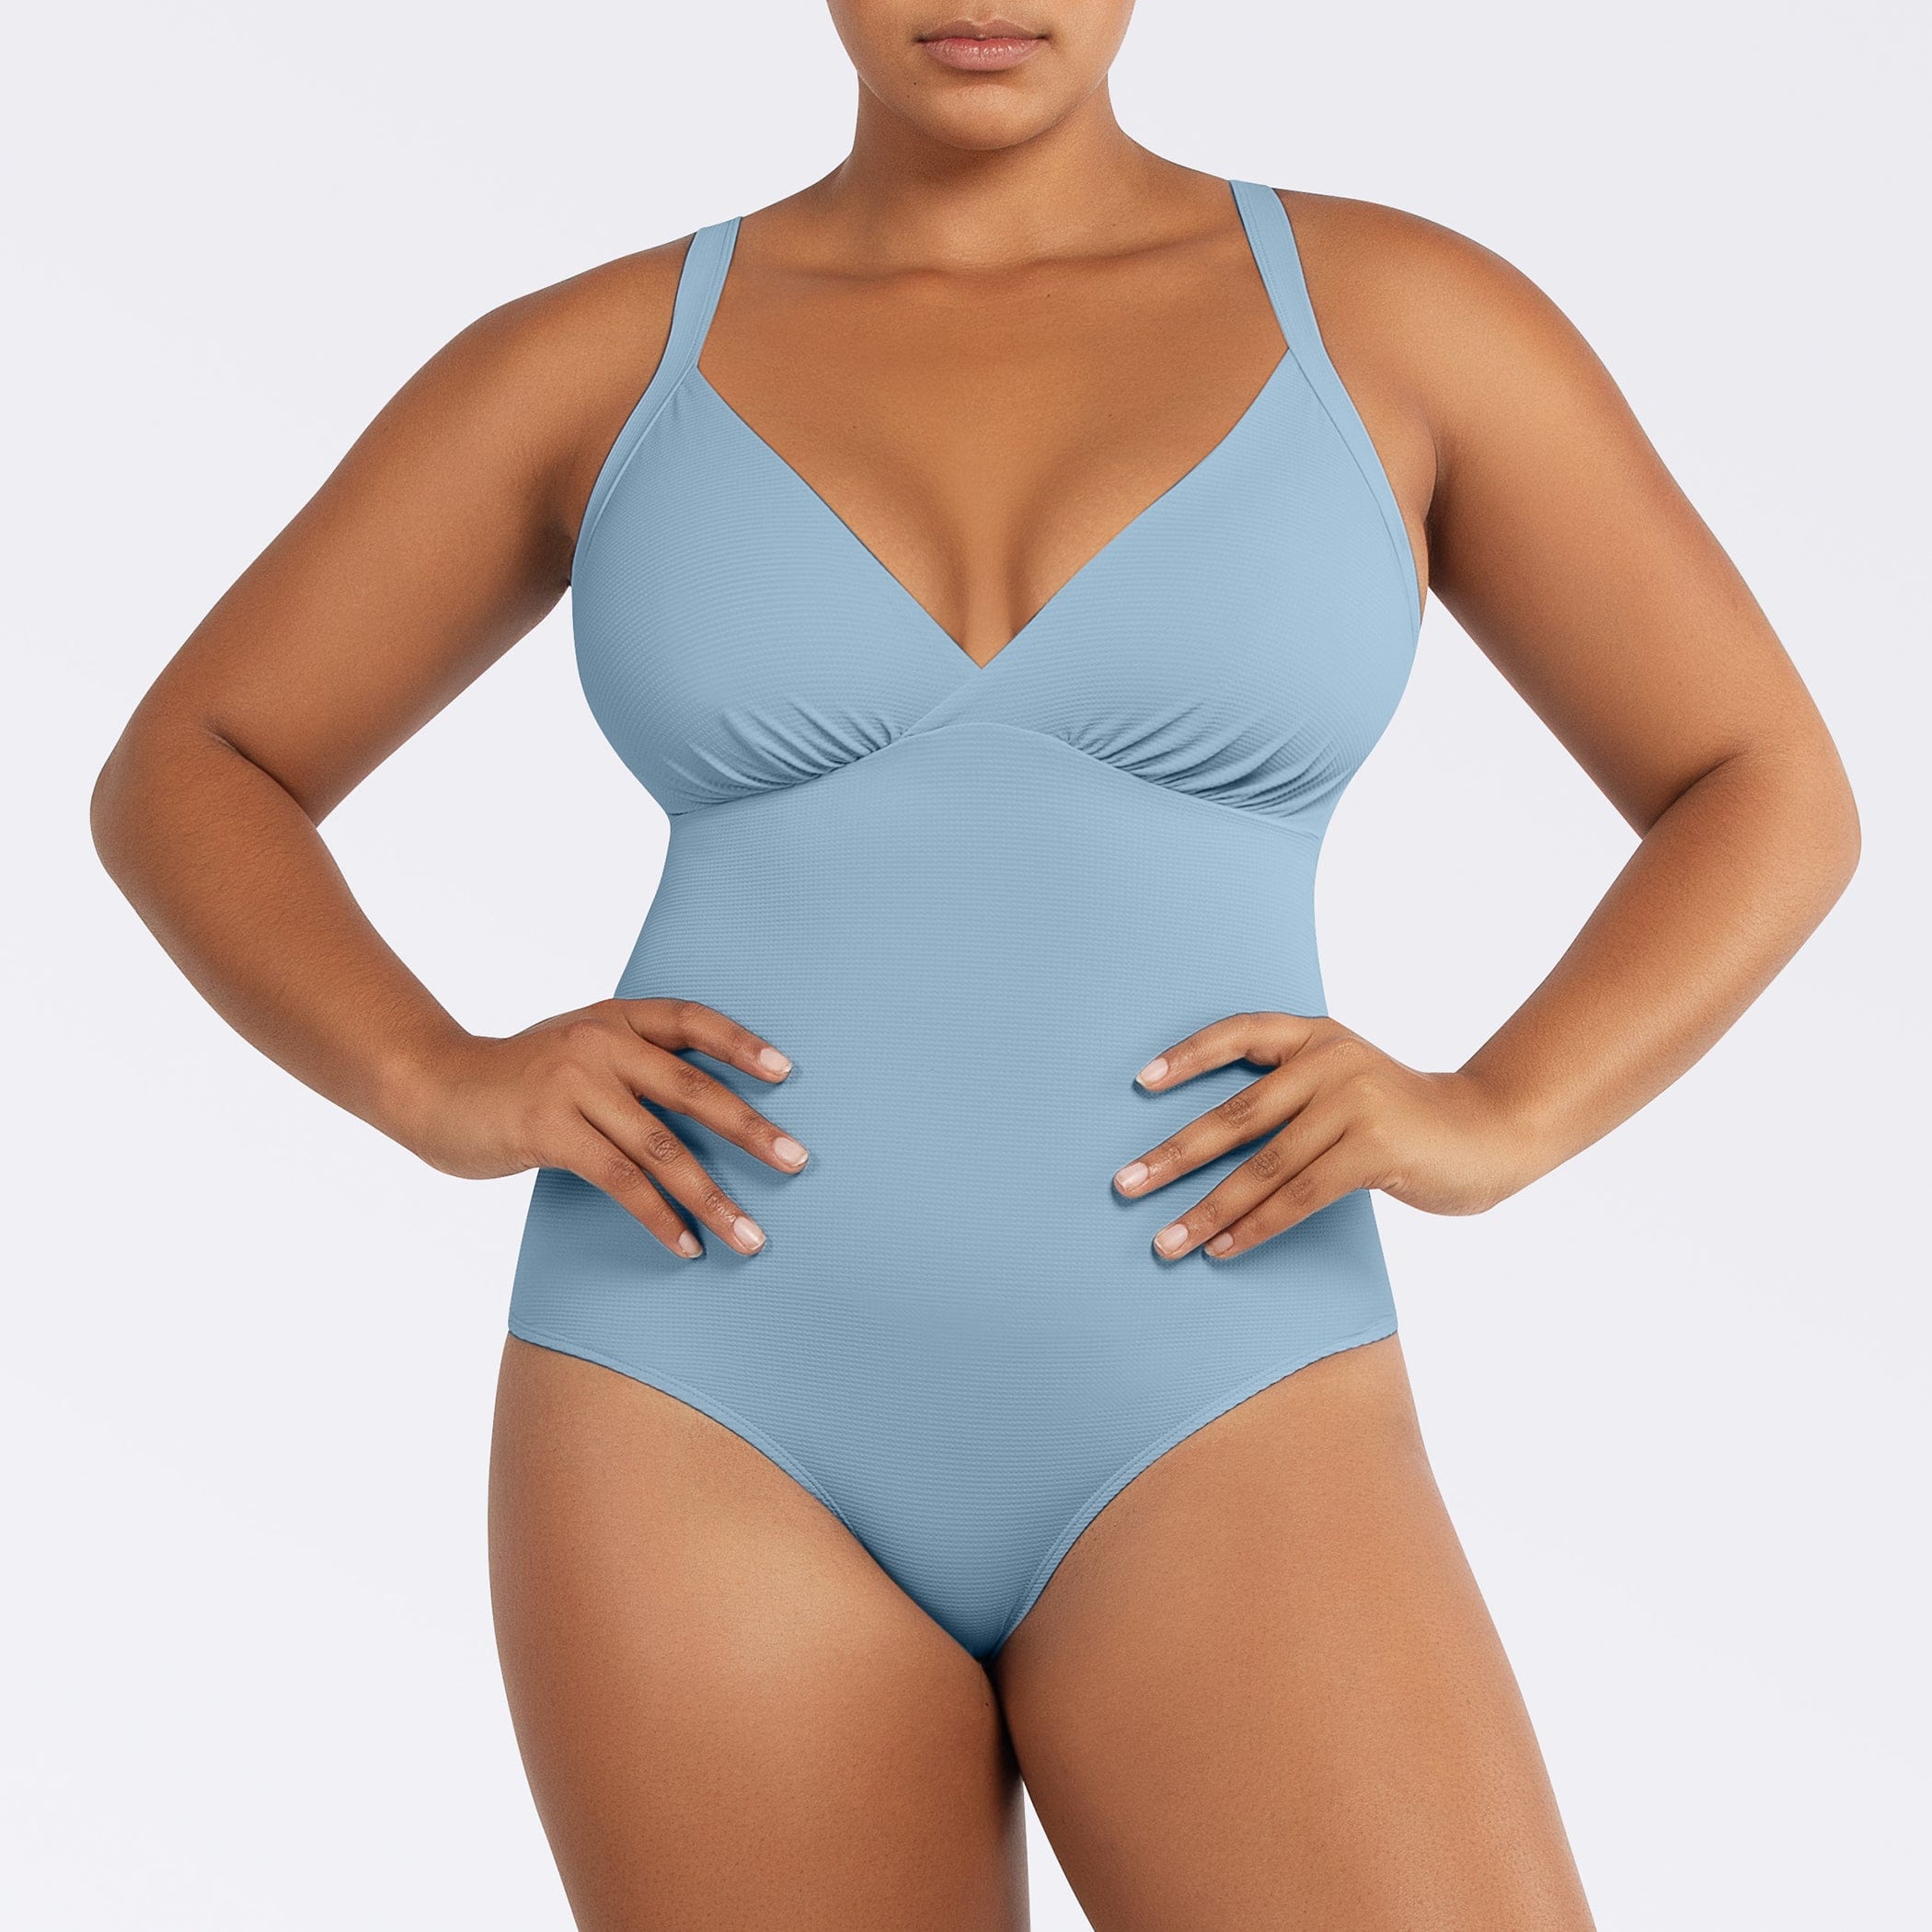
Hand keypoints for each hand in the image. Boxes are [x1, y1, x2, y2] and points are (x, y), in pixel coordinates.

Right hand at [394, 998, 807, 1258]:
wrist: (432, 1087)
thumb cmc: (518, 1079)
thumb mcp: (577, 1051)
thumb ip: (632, 1064)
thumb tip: (708, 1106)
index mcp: (615, 1017)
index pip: (692, 1020)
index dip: (740, 1044)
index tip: (786, 1072)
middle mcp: (600, 1042)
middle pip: (692, 1087)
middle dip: (749, 1129)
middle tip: (797, 1161)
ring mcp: (574, 1085)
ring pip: (662, 1147)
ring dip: (712, 1197)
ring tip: (751, 1235)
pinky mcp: (549, 1130)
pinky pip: (621, 1180)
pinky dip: (658, 1217)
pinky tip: (685, 1245)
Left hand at [1112, 1013, 1545, 1260]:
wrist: (1491, 1132)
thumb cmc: (1405, 1118)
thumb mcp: (1348, 1083)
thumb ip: (1293, 1094)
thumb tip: (1205, 1144)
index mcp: (1317, 1036)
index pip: (1240, 1032)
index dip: (1188, 1055)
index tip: (1139, 1083)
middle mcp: (1331, 1060)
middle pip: (1236, 1113)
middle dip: (1173, 1155)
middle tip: (1125, 1186)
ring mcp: (1354, 1101)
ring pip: (1263, 1165)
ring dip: (1208, 1209)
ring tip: (1166, 1241)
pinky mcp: (1374, 1146)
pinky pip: (1299, 1194)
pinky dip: (1256, 1226)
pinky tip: (1223, 1248)